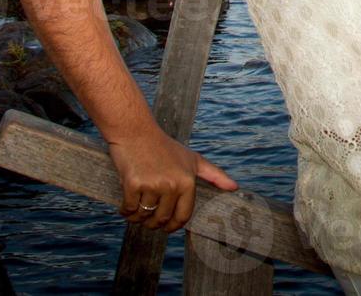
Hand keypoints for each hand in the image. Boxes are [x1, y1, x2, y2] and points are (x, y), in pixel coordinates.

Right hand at [107, 125, 238, 233]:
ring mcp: (152, 185)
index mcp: (187, 182)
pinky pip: (129, 209)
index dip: (173, 226)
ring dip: (137, 219)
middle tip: (147, 219)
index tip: (166, 227)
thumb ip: (214, 174)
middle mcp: (172, 185)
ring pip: (144, 216)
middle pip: (162, 219)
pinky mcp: (133, 184)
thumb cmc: (165, 147)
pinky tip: (126, 207)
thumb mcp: (193, 159)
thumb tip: (235, 187)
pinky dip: (125, 212)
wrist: (136, 132)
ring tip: (136, 212)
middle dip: (153, 224)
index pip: (183, 216)